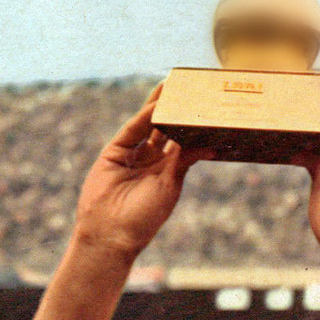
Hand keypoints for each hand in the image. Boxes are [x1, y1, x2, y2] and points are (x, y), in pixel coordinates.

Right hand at [75, 83, 210, 256]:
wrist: (111, 233)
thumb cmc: (144, 217)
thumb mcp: (168, 186)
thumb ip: (181, 160)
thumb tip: (203, 140)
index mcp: (167, 172)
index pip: (183, 143)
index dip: (193, 126)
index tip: (207, 109)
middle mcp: (151, 161)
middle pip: (165, 129)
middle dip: (176, 111)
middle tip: (190, 89)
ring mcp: (132, 155)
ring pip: (148, 125)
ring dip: (159, 106)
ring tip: (173, 87)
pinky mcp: (114, 151)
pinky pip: (131, 131)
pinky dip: (143, 117)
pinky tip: (156, 104)